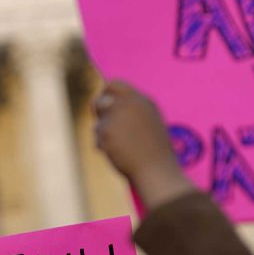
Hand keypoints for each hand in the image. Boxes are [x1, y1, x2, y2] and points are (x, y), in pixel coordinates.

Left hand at [91, 80, 195, 210]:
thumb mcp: (147, 126)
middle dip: (98, 112)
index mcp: (142, 101)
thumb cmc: (154, 153)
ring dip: (103, 135)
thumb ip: (129, 113)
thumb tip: (101, 105)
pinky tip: (117, 154)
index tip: (105, 105)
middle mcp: (129, 103)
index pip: (115, 85)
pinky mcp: (107, 129)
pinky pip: (97, 137)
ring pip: (99, 122)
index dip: (106, 94)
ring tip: (121, 148)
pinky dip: (103, 146)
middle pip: (101, 100)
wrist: (156, 170)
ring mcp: (117, 115)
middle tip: (104, 126)